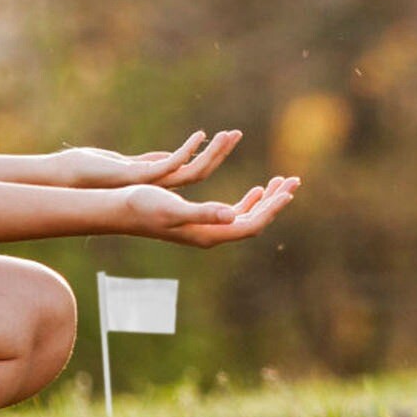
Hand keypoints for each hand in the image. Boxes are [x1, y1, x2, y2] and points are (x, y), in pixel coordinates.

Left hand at [46, 130, 242, 189]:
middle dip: (220, 152)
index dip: (214, 155)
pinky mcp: (139, 177)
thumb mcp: (128, 164)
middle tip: (237, 133)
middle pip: (200, 172)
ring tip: (228, 134)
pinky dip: (188, 150)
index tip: (229, 138)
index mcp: (157, 182)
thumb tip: (171, 156)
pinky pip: (171, 165)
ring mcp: (151, 183)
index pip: (195, 171)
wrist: (66, 179)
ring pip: (193, 172)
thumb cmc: (92, 171)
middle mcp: (158, 187)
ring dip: (213, 152)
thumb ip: (152, 162)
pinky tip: (200, 134)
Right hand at [123, 175, 299, 247]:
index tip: (288, 191)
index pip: (251, 225)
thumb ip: (204, 213)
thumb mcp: (174, 209)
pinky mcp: (202, 220)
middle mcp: (212, 235)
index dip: (272, 209)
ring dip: (266, 200)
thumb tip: (233, 216)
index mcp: (209, 234)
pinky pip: (235, 214)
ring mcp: (208, 229)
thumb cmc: (144, 206)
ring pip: (247, 217)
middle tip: (295, 181)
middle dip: (276, 202)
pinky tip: (256, 191)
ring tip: (283, 183)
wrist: (121, 209)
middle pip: (254, 221)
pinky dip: (250, 202)